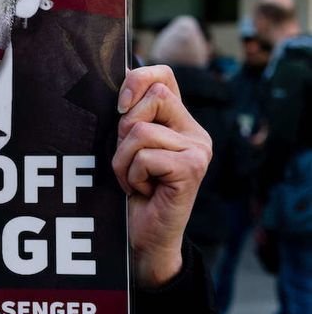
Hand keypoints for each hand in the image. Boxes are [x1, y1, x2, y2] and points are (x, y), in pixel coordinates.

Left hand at [112, 65, 211, 287]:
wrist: (143, 238)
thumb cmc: (129, 190)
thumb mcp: (123, 146)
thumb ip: (127, 116)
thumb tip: (115, 76)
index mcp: (178, 120)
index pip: (164, 75)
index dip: (138, 79)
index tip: (120, 106)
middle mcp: (194, 131)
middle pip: (153, 96)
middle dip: (125, 129)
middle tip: (128, 160)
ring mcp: (198, 149)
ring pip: (141, 131)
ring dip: (123, 160)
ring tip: (134, 180)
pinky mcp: (193, 168)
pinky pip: (145, 156)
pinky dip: (131, 175)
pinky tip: (143, 191)